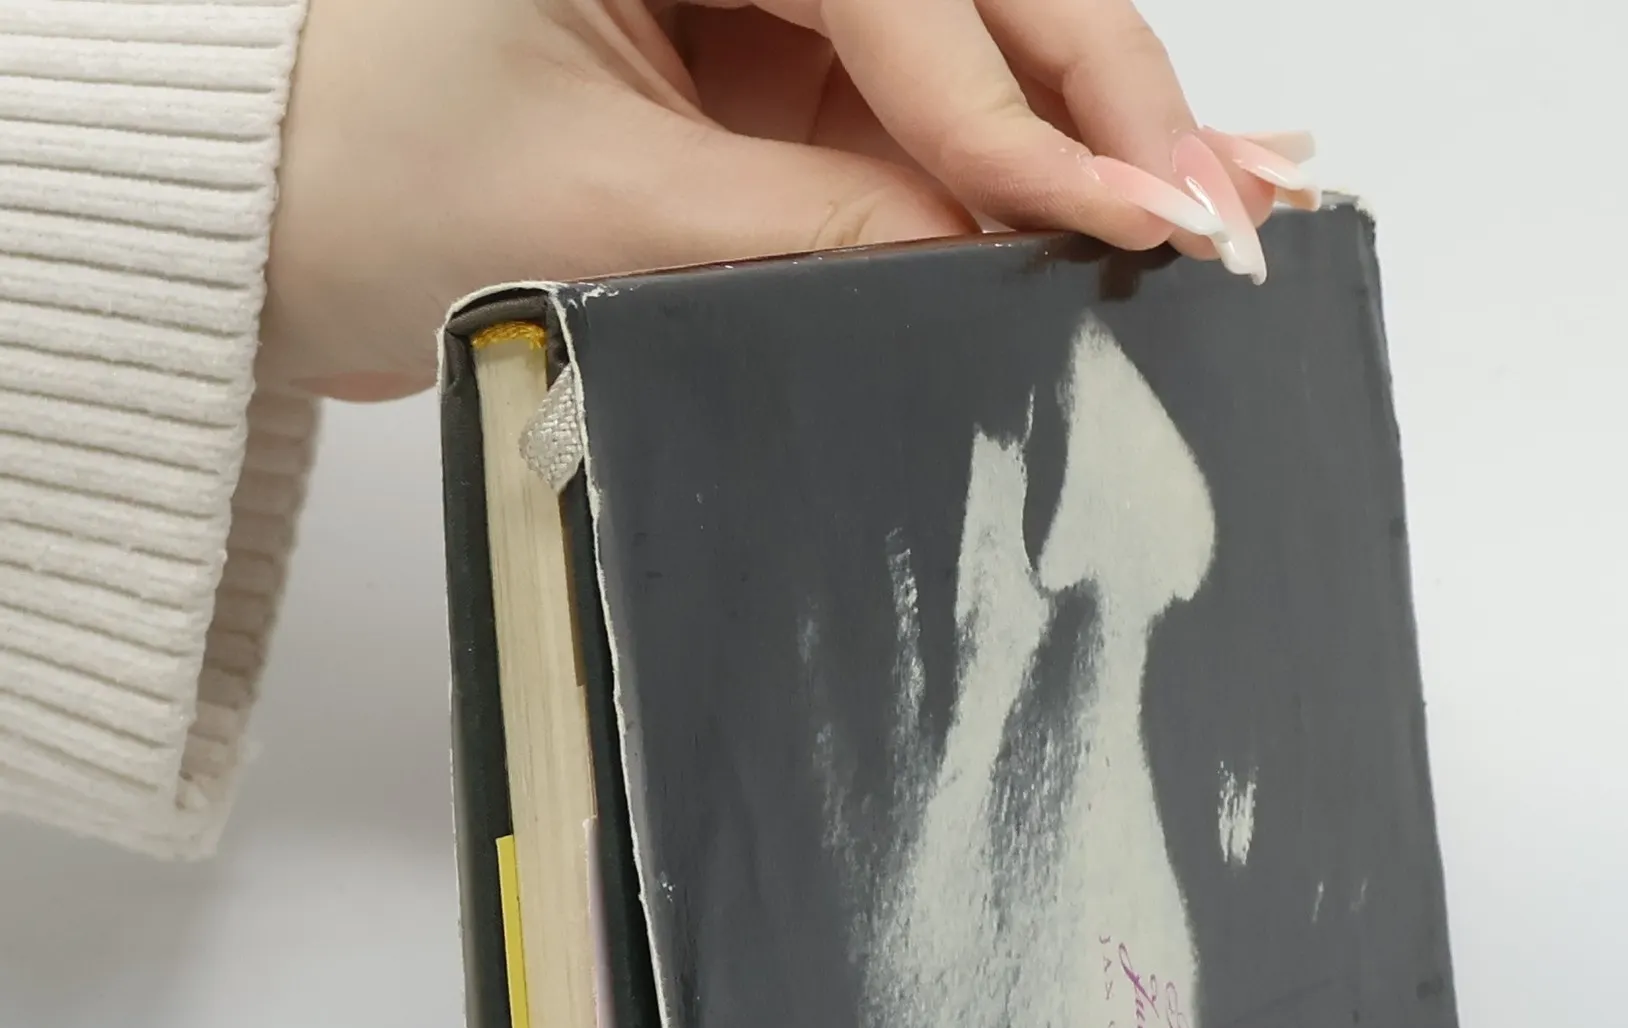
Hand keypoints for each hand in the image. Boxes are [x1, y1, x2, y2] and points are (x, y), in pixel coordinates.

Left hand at [261, 0, 1316, 400]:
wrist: (267, 222)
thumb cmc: (362, 180)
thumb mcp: (617, 218)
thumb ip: (832, 237)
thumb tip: (1014, 261)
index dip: (1029, 126)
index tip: (1143, 219)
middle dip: (1103, 101)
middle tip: (1227, 203)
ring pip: (970, 39)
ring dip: (1097, 123)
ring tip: (1231, 194)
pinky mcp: (773, 52)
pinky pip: (922, 102)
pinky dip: (1020, 157)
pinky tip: (1132, 182)